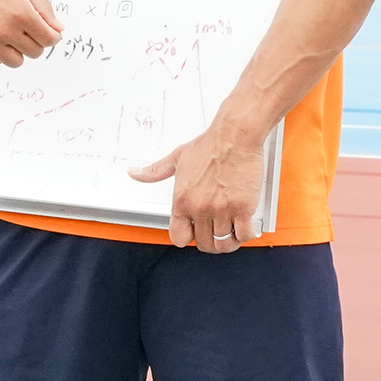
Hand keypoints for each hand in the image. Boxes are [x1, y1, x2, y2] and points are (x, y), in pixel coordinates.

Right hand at [0, 0, 62, 66]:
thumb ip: (44, 9)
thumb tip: (58, 29)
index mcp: (21, 14)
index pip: (49, 40)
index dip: (52, 36)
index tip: (49, 33)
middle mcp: (5, 31)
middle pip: (35, 53)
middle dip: (35, 42)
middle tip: (26, 29)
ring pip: (17, 62)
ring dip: (17, 51)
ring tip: (9, 34)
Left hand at [128, 120, 266, 251]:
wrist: (234, 136)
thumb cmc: (209, 145)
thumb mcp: (176, 158)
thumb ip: (155, 171)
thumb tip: (135, 173)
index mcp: (182, 200)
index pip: (178, 237)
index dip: (188, 237)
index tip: (195, 232)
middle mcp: (200, 207)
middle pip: (204, 244)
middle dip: (210, 242)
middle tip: (216, 233)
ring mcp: (222, 209)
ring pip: (224, 243)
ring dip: (228, 242)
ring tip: (231, 234)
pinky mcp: (243, 208)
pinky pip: (244, 235)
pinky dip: (245, 235)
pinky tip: (244, 227)